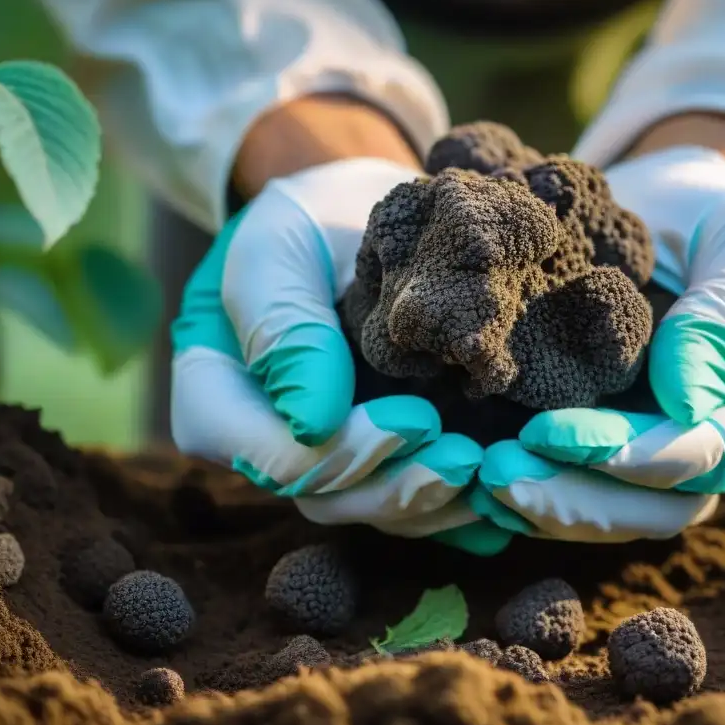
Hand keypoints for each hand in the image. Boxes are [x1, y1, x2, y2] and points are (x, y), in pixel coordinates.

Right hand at [169, 158, 490, 542]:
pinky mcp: (377, 454)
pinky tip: (503, 496)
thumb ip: (284, 329)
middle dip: (398, 488)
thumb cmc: (305, 225)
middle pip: (323, 496)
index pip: (270, 456)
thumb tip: (312, 422)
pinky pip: (409, 499)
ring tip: (493, 477)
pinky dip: (455, 505)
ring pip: (370, 507)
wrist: (351, 217)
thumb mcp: (278, 252)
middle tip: (466, 460)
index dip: (343, 453)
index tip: (418, 418)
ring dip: (434, 504)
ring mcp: (325, 453)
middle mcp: (269, 440)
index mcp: (221, 397)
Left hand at [473, 147, 724, 542]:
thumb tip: (686, 405)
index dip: (640, 456)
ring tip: (478, 477)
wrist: (676, 215)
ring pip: (620, 512)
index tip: (554, 434)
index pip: (722, 453)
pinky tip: (478, 476)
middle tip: (497, 475)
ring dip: (548, 503)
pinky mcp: (629, 451)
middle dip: (580, 498)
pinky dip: (537, 488)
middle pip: (667, 504)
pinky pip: (588, 490)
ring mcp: (680, 458)